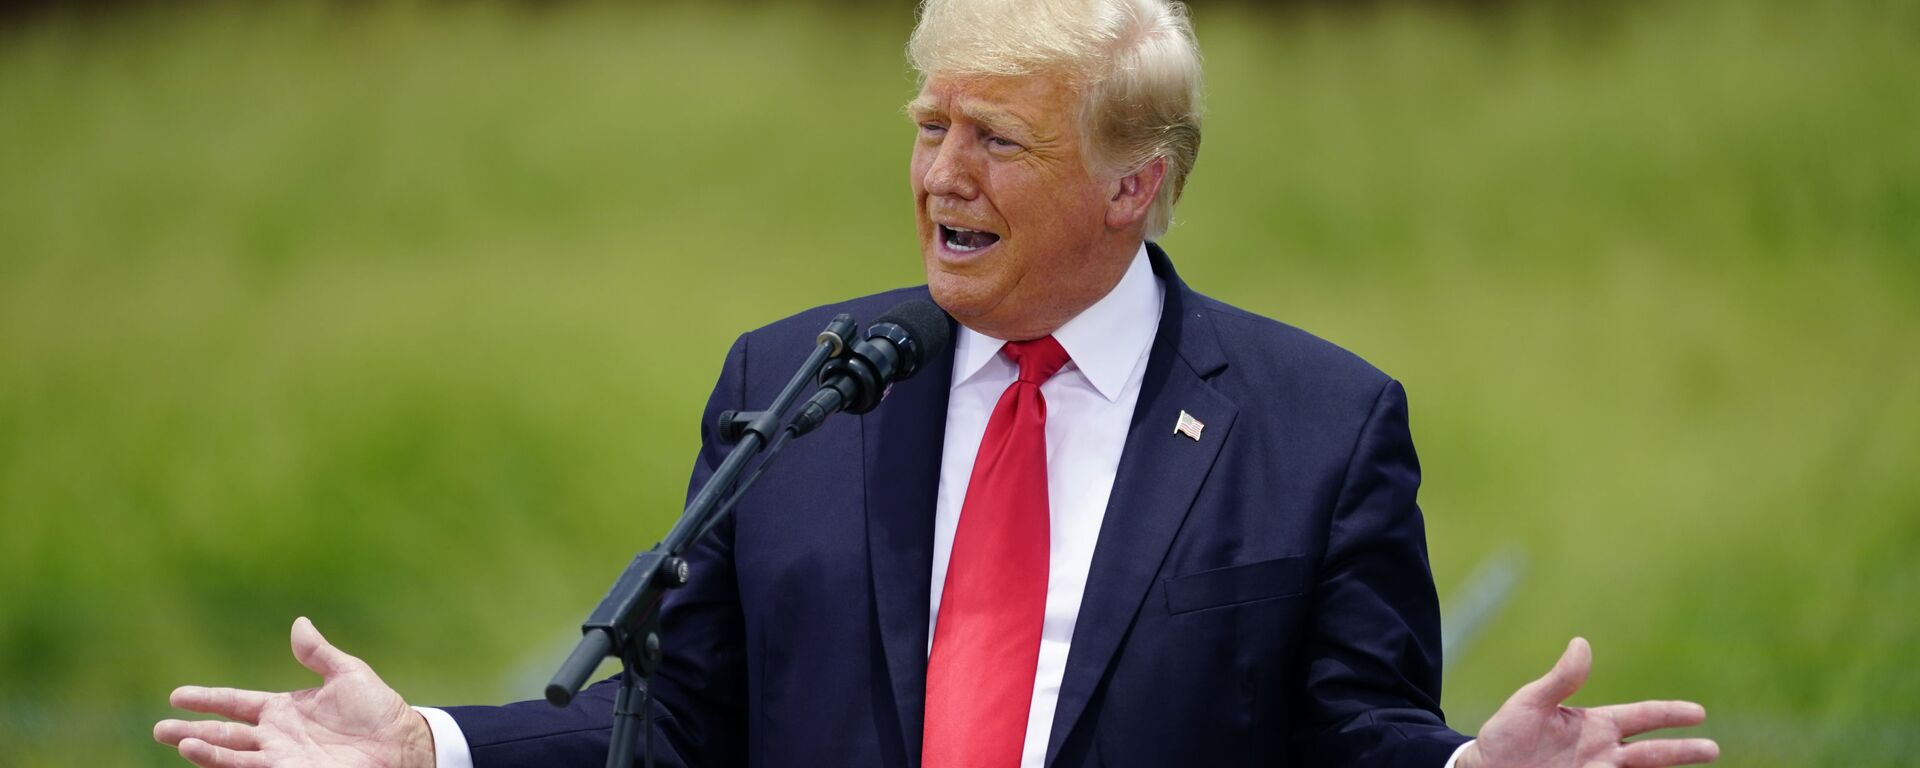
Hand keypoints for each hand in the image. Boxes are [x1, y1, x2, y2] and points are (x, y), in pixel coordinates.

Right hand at [154, 617, 435, 767]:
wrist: (401, 743)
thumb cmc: (378, 710)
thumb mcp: (347, 674)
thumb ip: (318, 654)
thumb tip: (299, 623)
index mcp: (284, 709)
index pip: (235, 704)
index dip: (207, 700)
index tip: (176, 696)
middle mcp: (275, 736)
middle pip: (224, 734)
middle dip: (191, 732)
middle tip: (159, 730)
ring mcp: (280, 757)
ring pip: (232, 755)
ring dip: (206, 751)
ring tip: (181, 743)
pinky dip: (228, 765)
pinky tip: (208, 759)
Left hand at [1457, 637, 1717, 767]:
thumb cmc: (1505, 734)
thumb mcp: (1529, 703)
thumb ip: (1559, 680)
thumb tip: (1582, 643)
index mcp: (1594, 725)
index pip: (1640, 717)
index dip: (1668, 714)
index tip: (1698, 713)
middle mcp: (1602, 752)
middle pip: (1651, 753)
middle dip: (1682, 751)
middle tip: (1712, 748)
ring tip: (1701, 762)